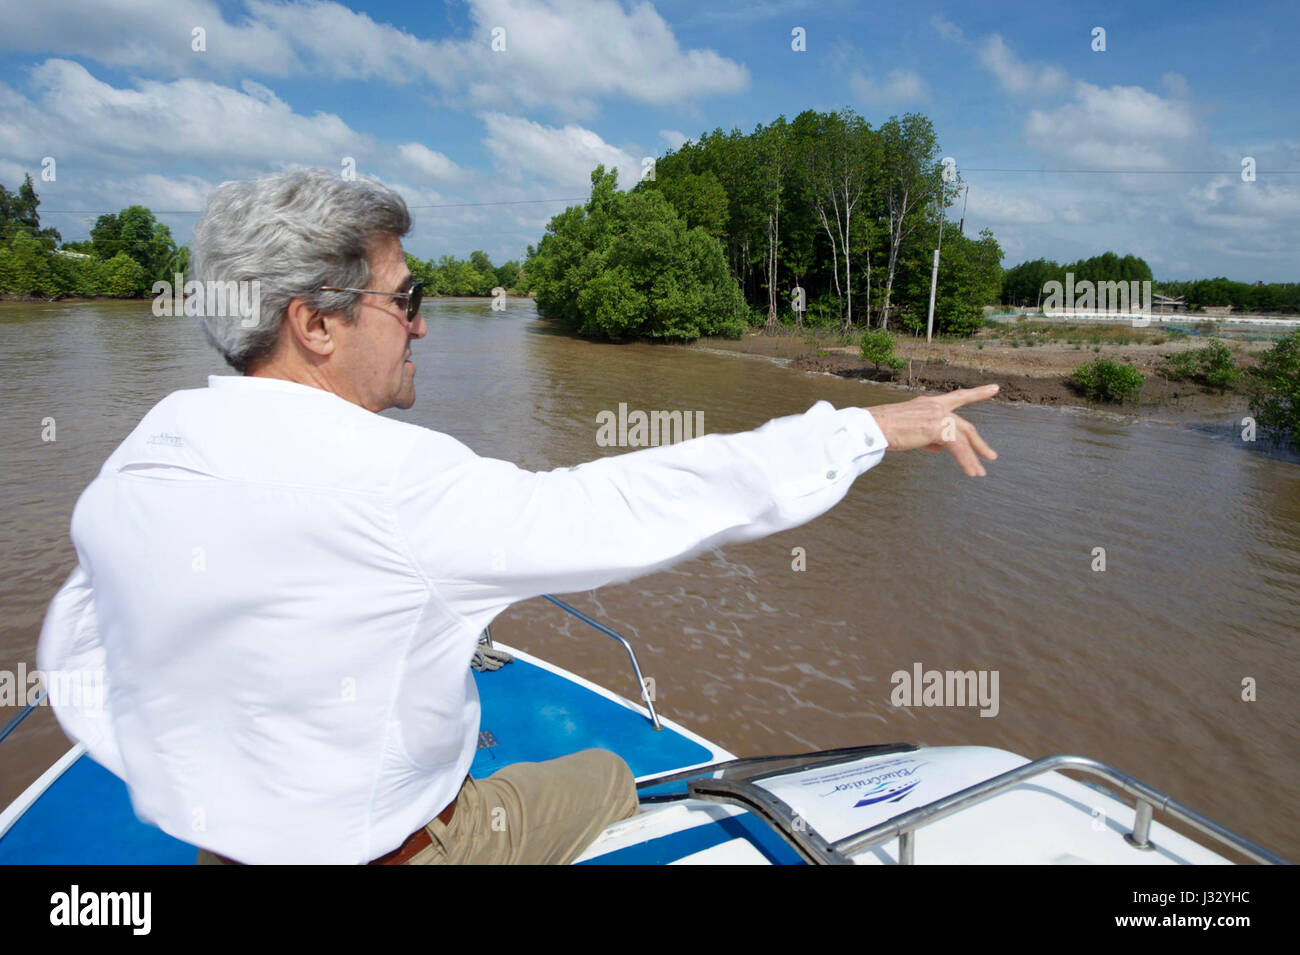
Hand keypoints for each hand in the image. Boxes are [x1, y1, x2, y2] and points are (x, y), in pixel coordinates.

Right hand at [866, 384, 999, 475]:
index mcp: (929, 403)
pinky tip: (970, 472)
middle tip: (991, 456)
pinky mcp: (937, 428)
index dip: (977, 393)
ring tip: (979, 472)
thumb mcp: (909, 429)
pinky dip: (965, 461)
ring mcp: (938, 416)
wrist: (872, 427)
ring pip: (963, 439)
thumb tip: (938, 447)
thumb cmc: (883, 429)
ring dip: (973, 457)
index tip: (994, 388)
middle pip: (965, 425)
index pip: (957, 397)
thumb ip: (926, 435)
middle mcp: (936, 406)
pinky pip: (958, 448)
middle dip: (979, 442)